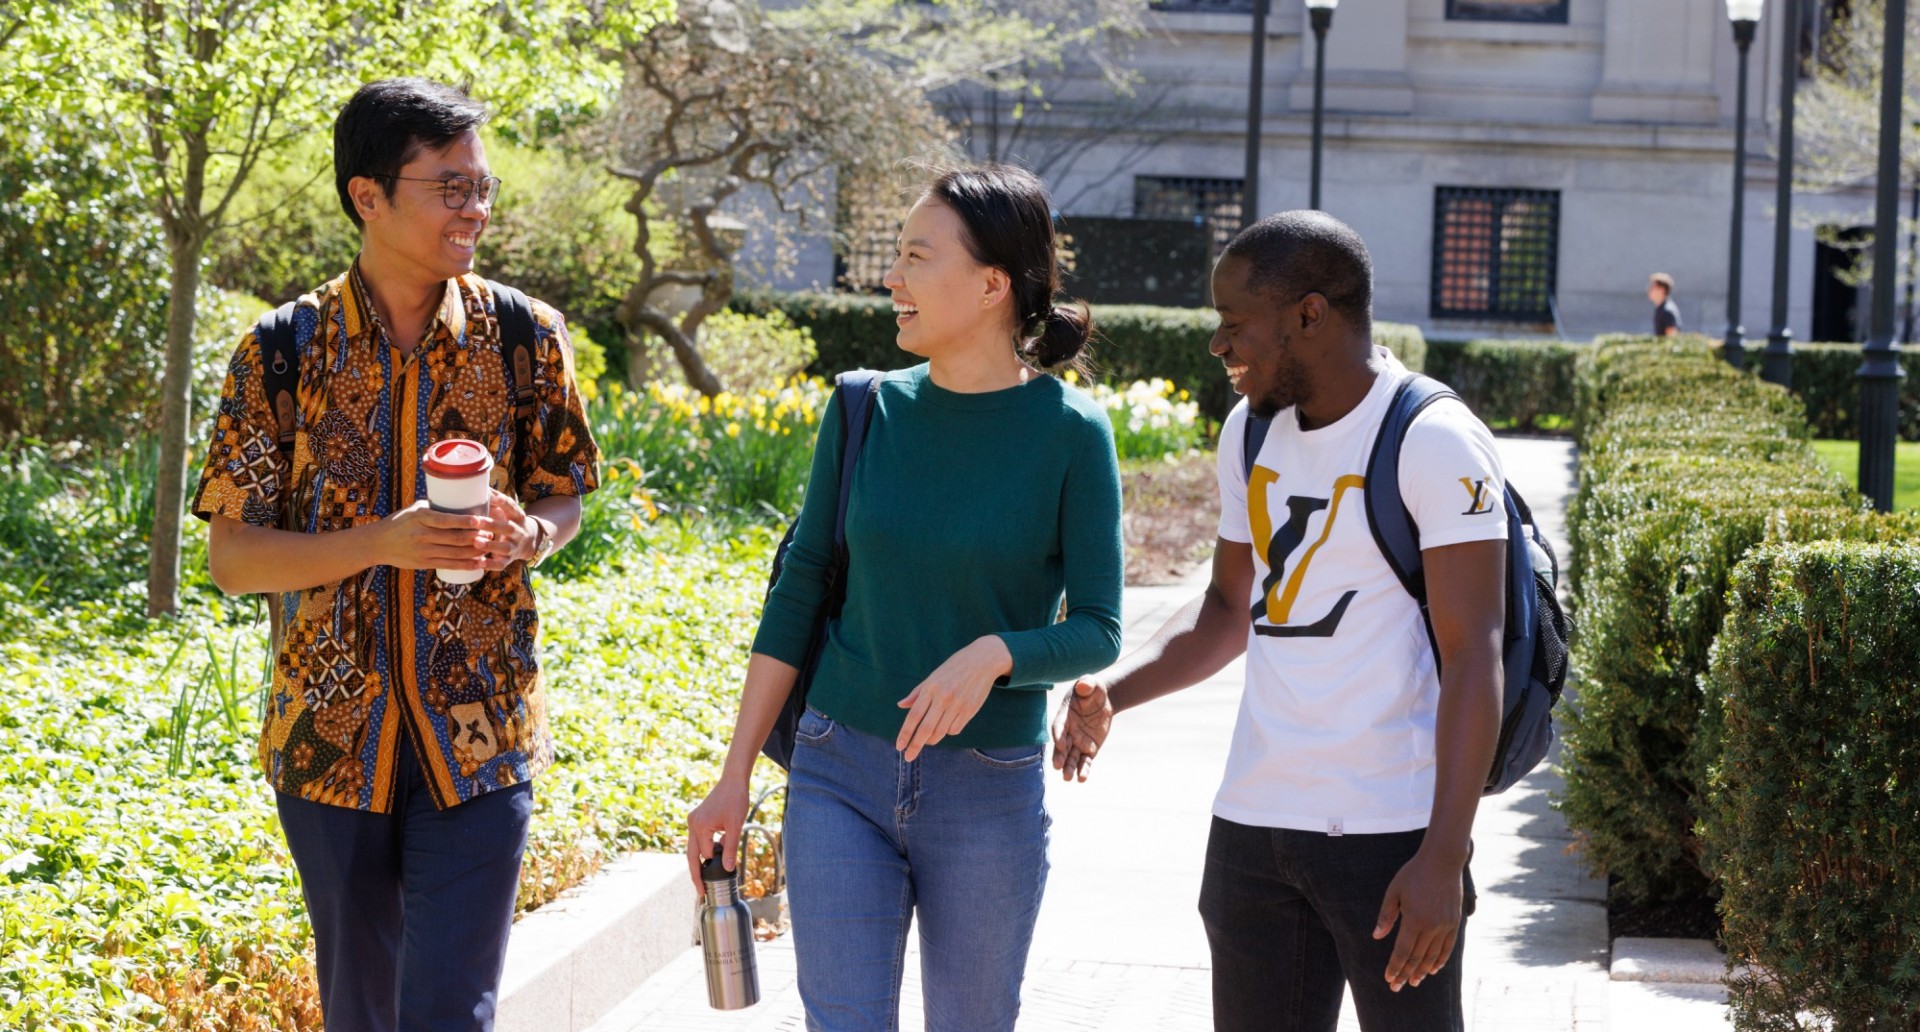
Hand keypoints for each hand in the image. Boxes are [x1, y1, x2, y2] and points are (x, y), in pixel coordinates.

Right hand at [375, 500, 491, 570]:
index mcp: (421, 518)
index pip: (448, 520)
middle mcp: (422, 535)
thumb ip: (435, 509)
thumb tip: (461, 503)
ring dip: (475, 551)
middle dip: (477, 537)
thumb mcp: (414, 510)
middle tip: (491, 533)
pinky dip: (466, 565)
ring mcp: (424, 551)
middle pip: (455, 538)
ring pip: (456, 553)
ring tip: (489, 546)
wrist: (378, 543)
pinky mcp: (424, 563)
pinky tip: (479, 563)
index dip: (467, 521)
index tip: (482, 520)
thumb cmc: (399, 522)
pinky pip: (449, 565)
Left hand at [479, 490, 543, 569]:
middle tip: (475, 521)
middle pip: (507, 528)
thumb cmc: (509, 520)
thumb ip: (494, 499)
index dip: (504, 502)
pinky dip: (490, 565)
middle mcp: (519, 531)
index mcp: (518, 516)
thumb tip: (477, 483)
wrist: (529, 541)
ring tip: (476, 543)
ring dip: (491, 545)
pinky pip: (501, 564)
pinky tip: (478, 563)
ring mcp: (515, 546)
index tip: (495, 497)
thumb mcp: (507, 509)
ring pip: (504, 547)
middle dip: (492, 525)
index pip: (512, 507)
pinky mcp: (509, 560)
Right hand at [685, 778, 750, 895]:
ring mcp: (693, 821)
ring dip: (700, 861)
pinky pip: (698, 839)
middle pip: (691, 855)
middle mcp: (692, 824)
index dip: (714, 865)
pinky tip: (711, 858)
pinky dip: (703, 849)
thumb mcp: (736, 826)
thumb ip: (730, 848)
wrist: (733, 780)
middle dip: (696, 874)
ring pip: (694, 848)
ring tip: (703, 879)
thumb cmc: (736, 800)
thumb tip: (728, 869)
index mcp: (701, 826)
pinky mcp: (696, 819)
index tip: (719, 878)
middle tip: (700, 892)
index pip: (705, 855)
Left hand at [895, 635, 1010, 760]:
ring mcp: (958, 704)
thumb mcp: (933, 676)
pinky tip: (946, 725)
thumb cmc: (954, 667)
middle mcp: (943, 697)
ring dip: (932, 739)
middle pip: (926, 728)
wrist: (982, 660)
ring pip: (941, 732)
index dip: (906, 733)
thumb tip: (901, 705)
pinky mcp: (970, 710)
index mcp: (931, 688)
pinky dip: (948, 731)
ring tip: (927, 739)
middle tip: (908, 757)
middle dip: (915, 745)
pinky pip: (955, 729)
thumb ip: (917, 693)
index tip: (899, 747)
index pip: (914, 716)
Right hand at [1050, 677, 1111, 781]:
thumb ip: (1087, 684)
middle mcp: (1068, 731)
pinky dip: (1084, 770)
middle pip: (1062, 746)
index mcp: (1065, 715)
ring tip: (1068, 778)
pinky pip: (1085, 761)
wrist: (1102, 701)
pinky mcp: (1089, 749)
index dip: (1058, 735)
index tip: (1060, 743)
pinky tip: (1082, 779)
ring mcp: (1078, 741)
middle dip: (1059, 756)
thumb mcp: (1091, 684)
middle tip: (1058, 766)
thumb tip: (1084, 685)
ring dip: (1069, 767)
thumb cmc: (1093, 690)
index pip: (1059, 726)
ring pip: (1071, 757)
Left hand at [1373, 848, 1466, 991]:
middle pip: (1416, 958)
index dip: (1395, 967)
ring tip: (1414, 982)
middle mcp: (1431, 926)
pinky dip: (1440, 961)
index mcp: (1414, 919)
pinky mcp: (1454, 923)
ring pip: (1432, 956)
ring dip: (1422, 971)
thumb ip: (1386, 915)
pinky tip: (1433, 969)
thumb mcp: (1394, 891)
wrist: (1442, 861)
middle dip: (1405, 974)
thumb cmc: (1414, 874)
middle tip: (1397, 987)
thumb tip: (1377, 936)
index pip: (1402, 951)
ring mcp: (1445, 926)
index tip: (1389, 979)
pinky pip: (1447, 947)